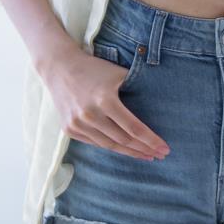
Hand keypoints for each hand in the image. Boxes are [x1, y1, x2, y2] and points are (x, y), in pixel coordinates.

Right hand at [42, 51, 169, 160]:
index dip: (151, 140)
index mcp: (105, 100)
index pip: (134, 128)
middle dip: (144, 149)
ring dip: (129, 153)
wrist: (59, 67)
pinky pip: (95, 143)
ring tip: (146, 156)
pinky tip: (125, 149)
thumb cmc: (94, 68)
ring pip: (109, 146)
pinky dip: (111, 147)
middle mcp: (90, 115)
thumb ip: (138, 88)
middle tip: (159, 155)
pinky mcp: (70, 129)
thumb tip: (161, 104)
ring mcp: (77, 124)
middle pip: (123, 140)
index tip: (164, 149)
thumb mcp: (118, 74)